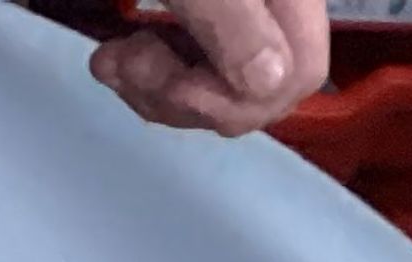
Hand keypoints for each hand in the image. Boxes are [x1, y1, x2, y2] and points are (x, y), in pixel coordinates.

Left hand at [90, 0, 328, 135]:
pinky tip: (113, 55)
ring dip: (151, 90)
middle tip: (127, 64)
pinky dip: (144, 73)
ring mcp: (237, 10)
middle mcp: (271, 4)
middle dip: (182, 100)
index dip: (244, 101)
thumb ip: (235, 23)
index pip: (301, 72)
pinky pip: (184, 67)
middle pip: (253, 91)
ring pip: (210, 87)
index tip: (180, 85)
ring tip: (110, 58)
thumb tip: (267, 85)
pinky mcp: (198, 12)